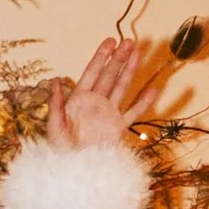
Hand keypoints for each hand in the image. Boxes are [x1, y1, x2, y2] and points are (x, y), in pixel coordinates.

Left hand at [44, 35, 145, 160]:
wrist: (76, 167)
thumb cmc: (61, 148)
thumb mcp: (54, 125)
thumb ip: (56, 103)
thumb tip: (55, 81)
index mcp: (79, 99)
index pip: (92, 73)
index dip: (101, 57)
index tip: (111, 41)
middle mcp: (96, 102)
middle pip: (110, 76)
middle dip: (119, 58)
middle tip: (130, 42)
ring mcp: (109, 113)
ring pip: (122, 87)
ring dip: (130, 71)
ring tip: (139, 53)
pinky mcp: (119, 127)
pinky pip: (134, 112)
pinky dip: (144, 102)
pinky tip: (153, 89)